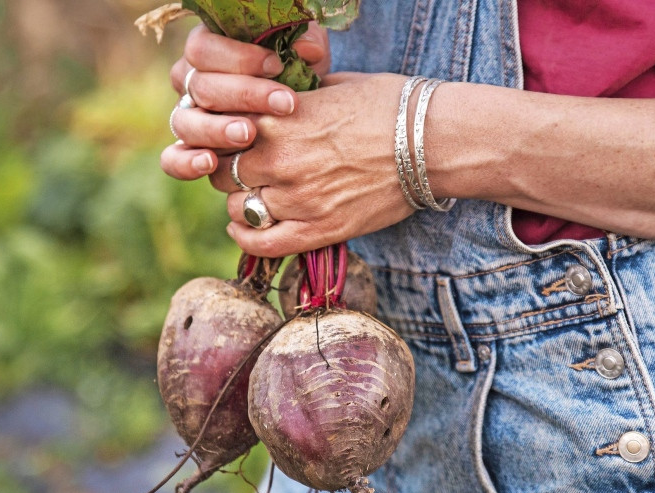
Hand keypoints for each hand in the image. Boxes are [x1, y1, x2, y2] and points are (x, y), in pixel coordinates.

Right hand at [161, 24, 330, 180]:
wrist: (290, 109)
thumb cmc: (292, 73)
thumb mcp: (302, 53)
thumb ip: (305, 44)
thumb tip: (307, 49)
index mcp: (206, 47)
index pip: (204, 48)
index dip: (238, 57)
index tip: (277, 66)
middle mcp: (188, 80)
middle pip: (200, 86)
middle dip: (244, 95)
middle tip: (283, 104)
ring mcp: (185, 115)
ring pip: (185, 122)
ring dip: (216, 129)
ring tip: (248, 135)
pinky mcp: (186, 149)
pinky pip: (173, 159)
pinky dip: (187, 163)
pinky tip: (210, 163)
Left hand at [208, 73, 415, 257]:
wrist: (432, 143)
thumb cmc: (389, 106)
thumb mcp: (331, 86)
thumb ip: (292, 101)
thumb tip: (270, 107)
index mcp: (278, 119)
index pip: (222, 134)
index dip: (225, 139)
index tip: (237, 141)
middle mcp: (280, 161)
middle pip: (222, 174)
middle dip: (229, 172)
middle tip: (246, 171)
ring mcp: (299, 199)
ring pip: (239, 210)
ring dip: (243, 204)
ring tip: (256, 198)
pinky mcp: (320, 230)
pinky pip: (263, 244)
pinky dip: (247, 239)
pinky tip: (247, 229)